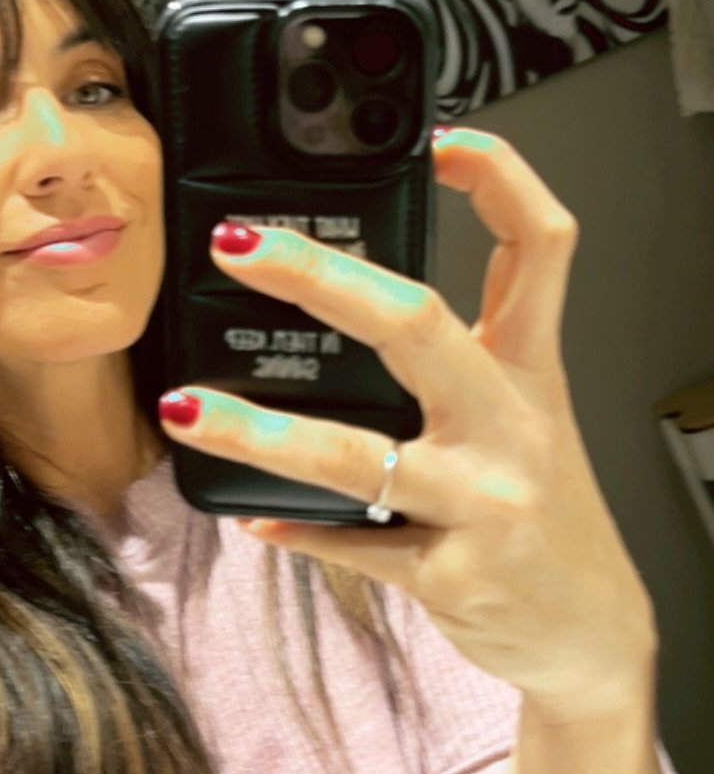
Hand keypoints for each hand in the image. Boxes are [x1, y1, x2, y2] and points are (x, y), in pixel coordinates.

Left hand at [156, 127, 657, 720]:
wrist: (586, 632)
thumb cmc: (541, 513)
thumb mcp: (524, 418)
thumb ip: (461, 354)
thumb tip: (355, 288)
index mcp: (528, 372)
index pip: (540, 249)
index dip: (502, 181)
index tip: (441, 141)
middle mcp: (509, 426)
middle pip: (421, 325)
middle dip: (322, 279)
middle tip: (238, 248)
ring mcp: (482, 503)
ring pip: (360, 456)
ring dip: (261, 433)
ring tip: (187, 407)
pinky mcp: (451, 574)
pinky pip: (351, 547)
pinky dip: (293, 529)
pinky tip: (250, 517)